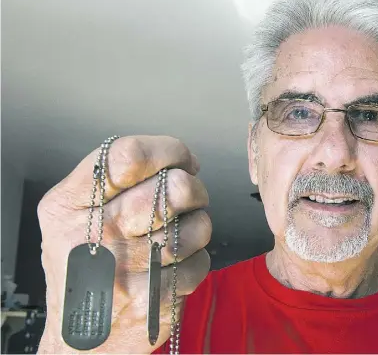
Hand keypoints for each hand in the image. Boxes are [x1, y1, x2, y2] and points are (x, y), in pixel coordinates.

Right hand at [37, 136, 210, 353]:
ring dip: (197, 226)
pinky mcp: (152, 300)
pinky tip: (173, 265)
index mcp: (69, 205)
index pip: (128, 155)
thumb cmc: (85, 264)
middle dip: (193, 188)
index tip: (181, 160)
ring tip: (176, 235)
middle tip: (187, 197)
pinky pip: (200, 261)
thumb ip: (116, 180)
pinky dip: (196, 259)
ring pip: (196, 225)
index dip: (168, 151)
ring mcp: (123, 270)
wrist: (79, 337)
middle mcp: (93, 235)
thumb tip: (184, 162)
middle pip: (173, 189)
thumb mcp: (74, 214)